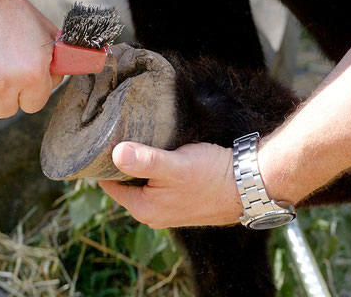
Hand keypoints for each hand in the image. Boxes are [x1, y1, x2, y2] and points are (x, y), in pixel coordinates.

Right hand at [0, 0, 62, 117]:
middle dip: (3, 92)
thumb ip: (55, 64)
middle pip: (5, 110)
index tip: (19, 76)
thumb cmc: (8, 8)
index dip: (28, 90)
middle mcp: (3, 83)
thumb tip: (56, 82)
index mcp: (32, 74)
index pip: (33, 105)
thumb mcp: (45, 32)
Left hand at [98, 142, 242, 228]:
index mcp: (143, 208)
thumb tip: (115, 154)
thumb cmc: (211, 176)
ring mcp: (166, 209)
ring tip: (139, 141)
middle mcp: (151, 214)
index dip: (103, 163)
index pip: (108, 184)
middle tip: (120, 136)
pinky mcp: (179, 201)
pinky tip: (160, 153)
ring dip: (139, 165)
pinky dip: (154, 170)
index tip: (103, 141)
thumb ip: (145, 161)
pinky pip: (156, 184)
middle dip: (121, 163)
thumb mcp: (175, 165)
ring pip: (141, 183)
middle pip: (124, 184)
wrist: (248, 186)